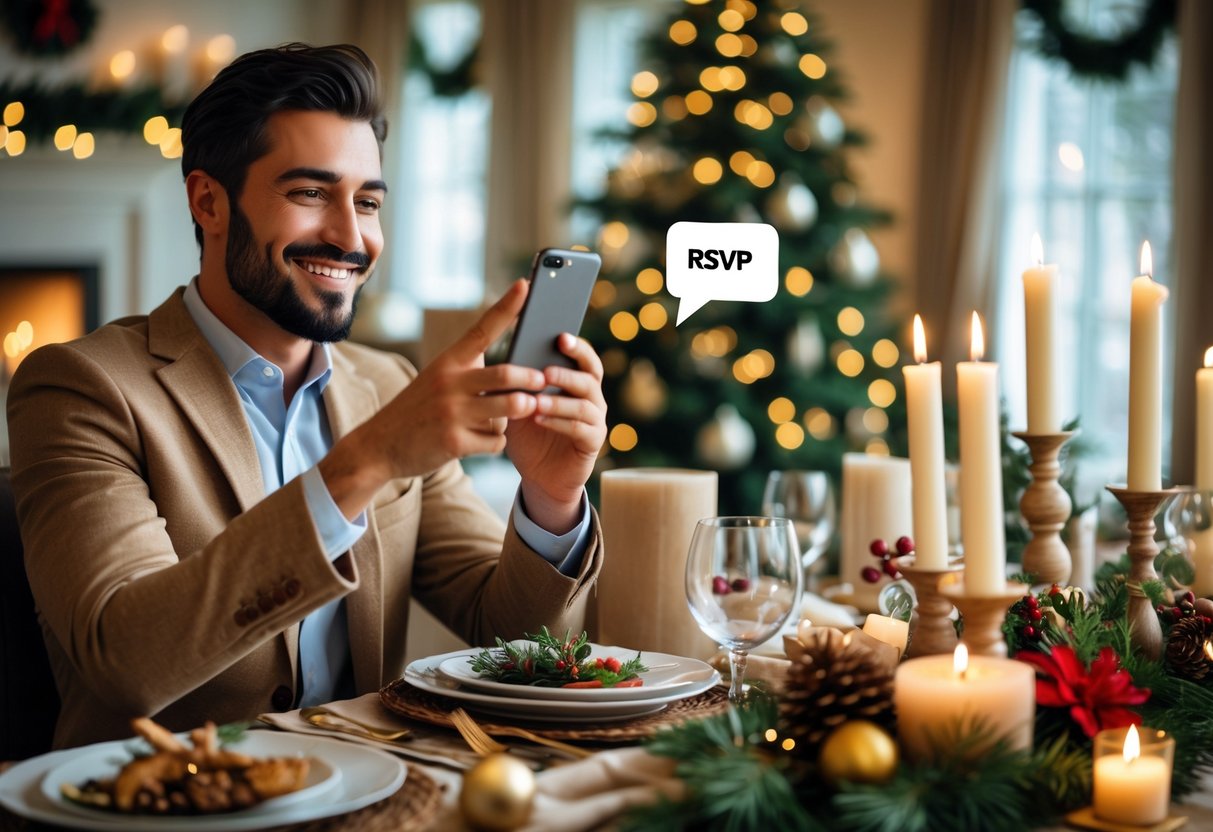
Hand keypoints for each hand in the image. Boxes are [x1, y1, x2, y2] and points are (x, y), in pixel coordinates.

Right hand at [321, 280, 544, 517]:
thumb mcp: (438, 379)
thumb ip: (472, 371)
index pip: (483, 329)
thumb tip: (518, 372)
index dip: (507, 307)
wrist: (379, 446)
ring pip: (506, 411)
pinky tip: (479, 442)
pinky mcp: (454, 442)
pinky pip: (496, 441)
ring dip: (516, 414)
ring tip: (512, 414)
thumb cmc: (419, 410)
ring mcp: (451, 412)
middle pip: (505, 374)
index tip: (526, 285)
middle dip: (531, 379)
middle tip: (543, 380)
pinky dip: (495, 443)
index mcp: (449, 361)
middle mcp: (449, 382)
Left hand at [505, 332, 606, 533]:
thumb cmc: (530, 434)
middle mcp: (593, 398)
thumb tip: (506, 358)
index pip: (585, 358)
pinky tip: (539, 419)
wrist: (539, 475)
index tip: (560, 337)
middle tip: (545, 372)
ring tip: (536, 401)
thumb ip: (519, 384)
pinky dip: (559, 422)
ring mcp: (596, 421)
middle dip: (567, 373)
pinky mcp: (593, 443)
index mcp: (578, 382)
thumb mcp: (520, 405)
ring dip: (558, 401)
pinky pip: (580, 429)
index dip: (576, 347)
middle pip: (590, 377)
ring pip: (584, 405)